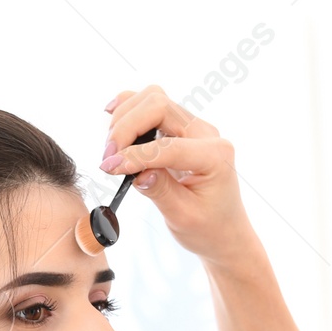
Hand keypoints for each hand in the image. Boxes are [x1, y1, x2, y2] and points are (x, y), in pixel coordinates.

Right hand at [101, 85, 261, 270]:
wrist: (224, 231)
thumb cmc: (208, 228)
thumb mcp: (184, 217)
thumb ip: (160, 191)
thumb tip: (134, 171)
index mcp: (215, 156)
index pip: (168, 145)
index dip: (135, 154)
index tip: (109, 168)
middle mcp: (206, 134)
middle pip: (159, 105)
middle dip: (127, 127)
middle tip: (108, 157)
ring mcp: (193, 128)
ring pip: (153, 99)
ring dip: (125, 117)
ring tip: (112, 148)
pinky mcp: (179, 129)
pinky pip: (152, 106)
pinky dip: (130, 110)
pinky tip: (113, 122)